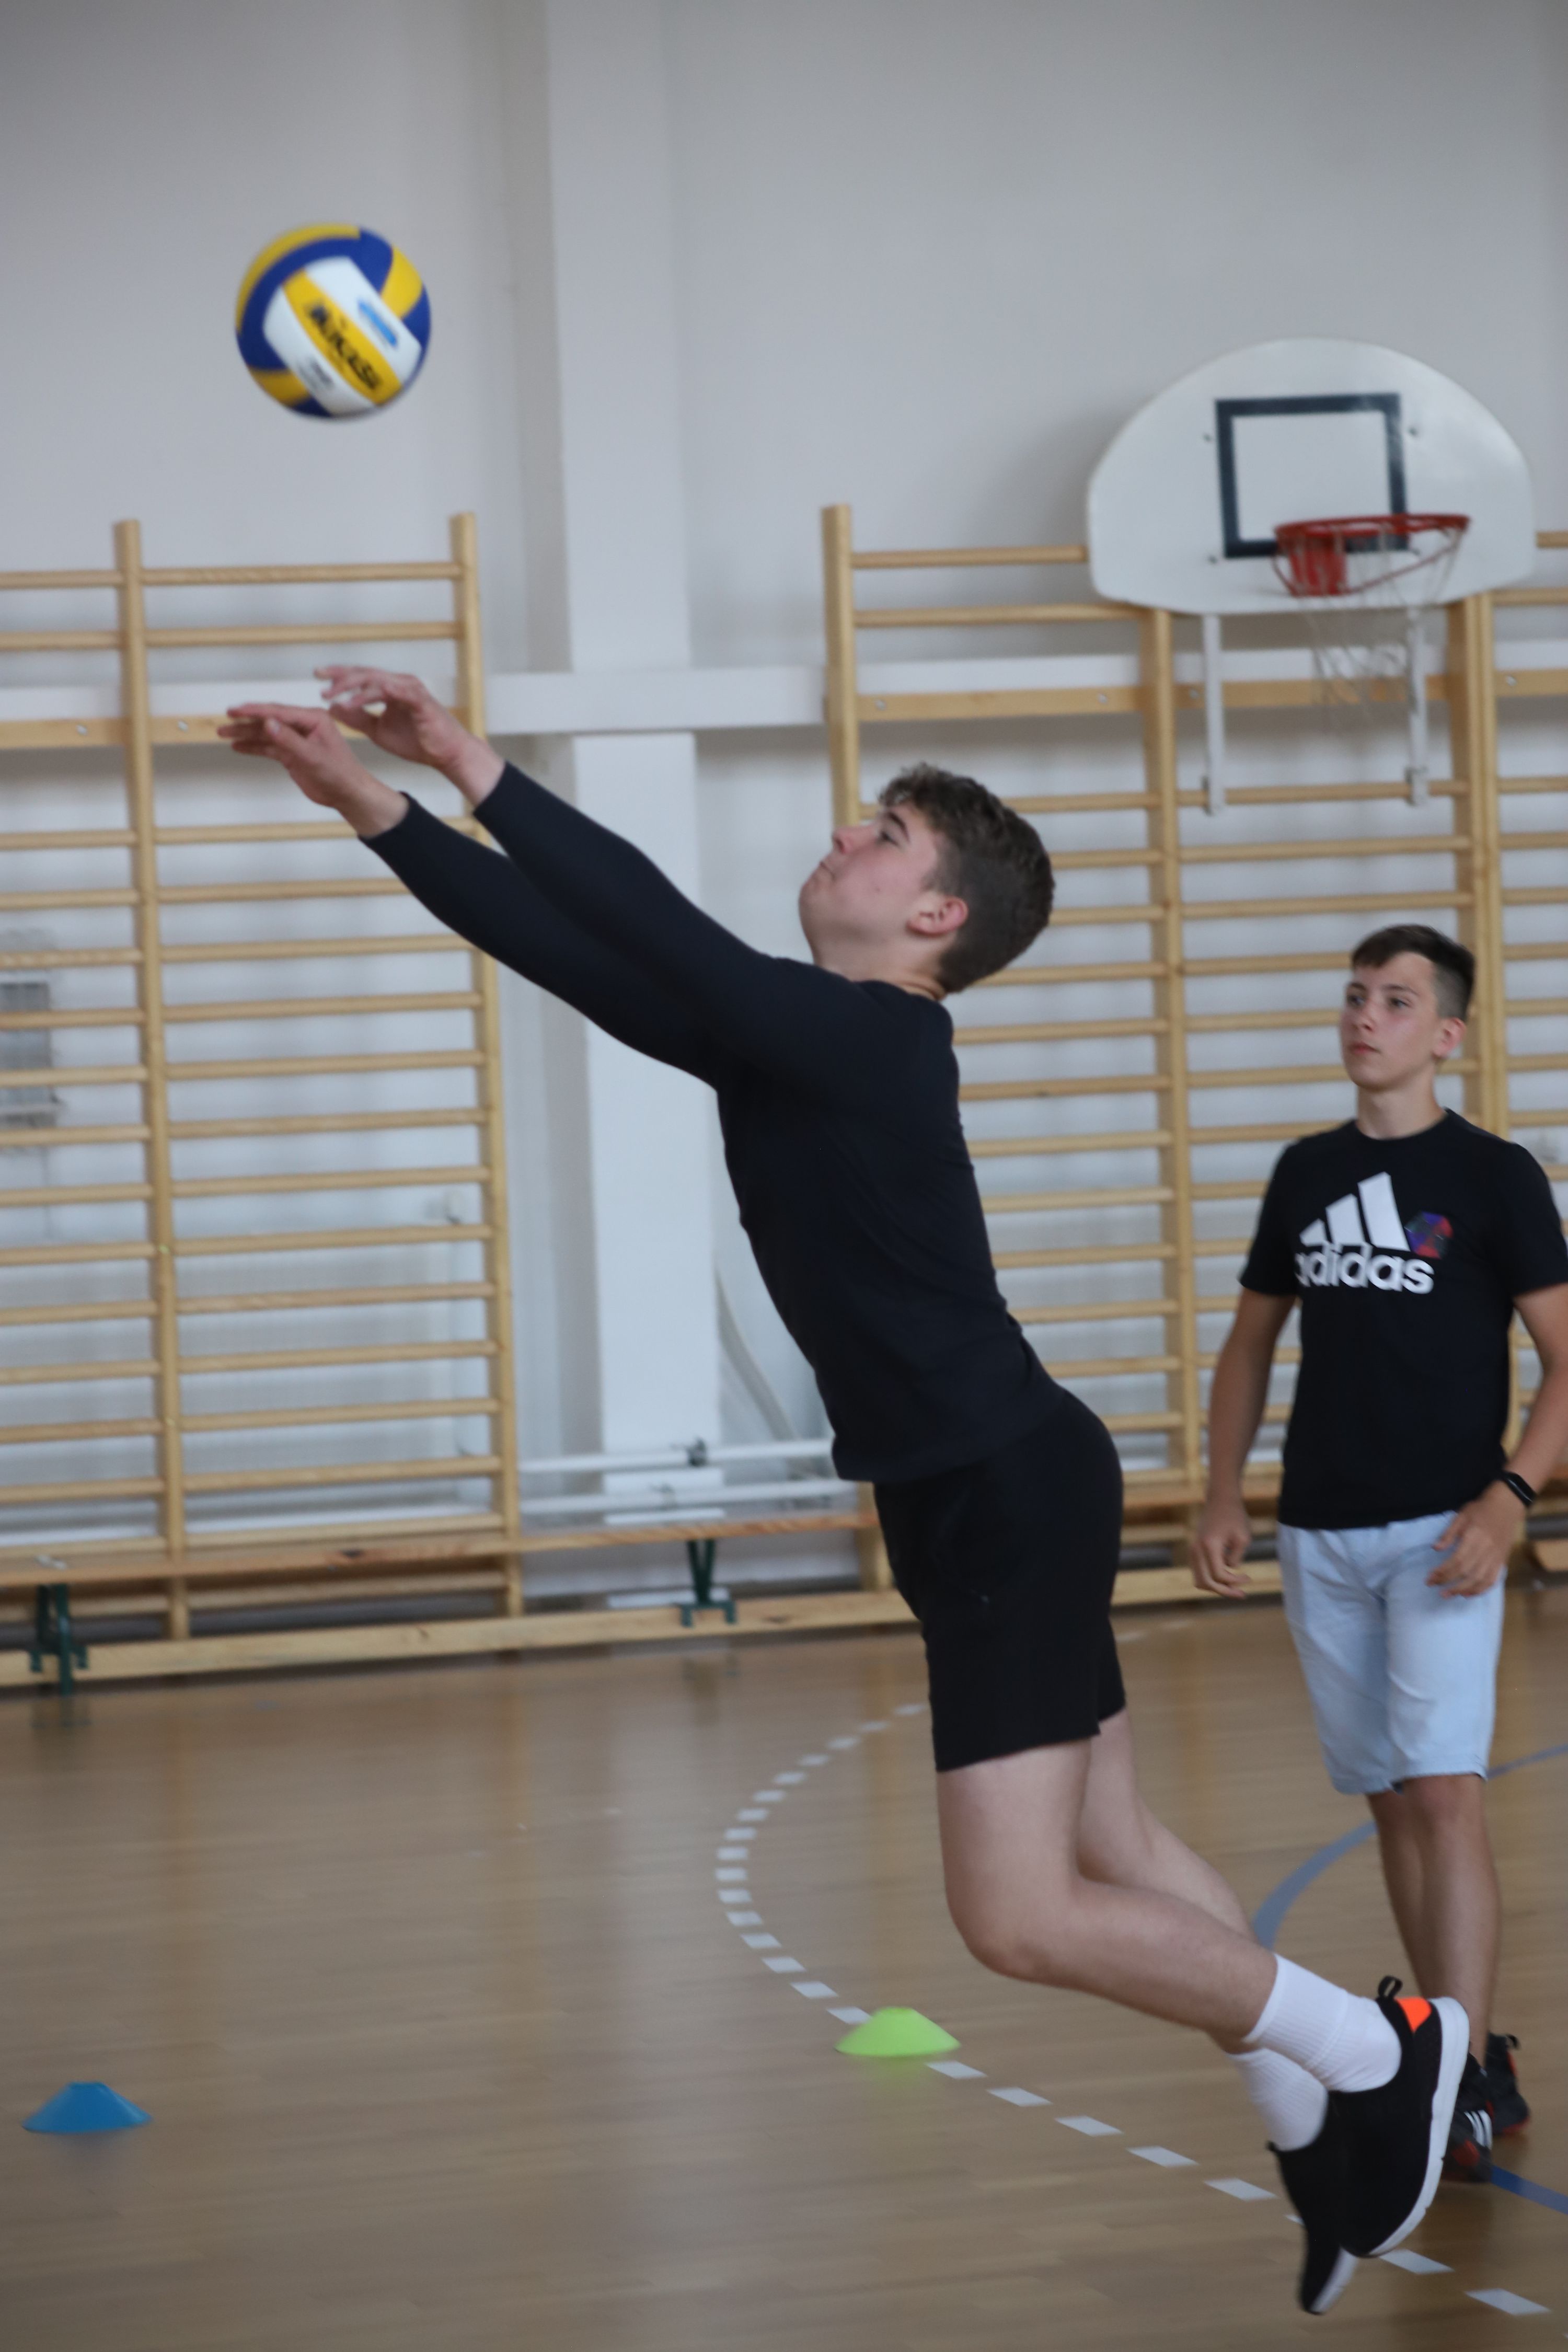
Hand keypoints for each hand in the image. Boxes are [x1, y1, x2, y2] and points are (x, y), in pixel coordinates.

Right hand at [217, 703, 404, 835]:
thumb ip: (289, 739)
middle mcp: (304, 726)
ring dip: (246, 734)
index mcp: (314, 719)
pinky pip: (269, 748)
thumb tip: (267, 723)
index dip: (255, 711)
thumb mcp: (313, 756)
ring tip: (223, 733)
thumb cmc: (340, 773)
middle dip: (246, 721)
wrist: (348, 794)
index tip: (236, 710)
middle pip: (269, 720)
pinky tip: (238, 746)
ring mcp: (297, 740)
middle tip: (225, 719)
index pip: (279, 711)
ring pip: (266, 734)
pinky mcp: (293, 754)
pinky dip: (254, 747)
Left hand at [315, 667, 502, 801]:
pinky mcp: (419, 699)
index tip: (317, 676)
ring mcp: (410, 689)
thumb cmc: (417, 742)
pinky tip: (355, 701)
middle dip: (340, 676)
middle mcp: (399, 683)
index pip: (360, 676)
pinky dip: (372, 696)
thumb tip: (333, 708)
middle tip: (320, 681)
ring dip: (352, 687)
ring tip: (334, 695)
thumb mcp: (378, 731)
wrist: (446, 754)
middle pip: (365, 673)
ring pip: (376, 680)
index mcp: (389, 688)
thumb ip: (357, 718)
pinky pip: (392, 692)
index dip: (338, 675)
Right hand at [1191, 1493, 1253, 1596]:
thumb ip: (1236, 1558)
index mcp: (1209, 1546)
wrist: (1221, 1499)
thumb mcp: (1243, 1538)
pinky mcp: (1194, 1549)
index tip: (1248, 1578)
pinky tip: (1228, 1574)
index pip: (1218, 1575)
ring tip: (1234, 1586)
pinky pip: (1200, 1571)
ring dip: (1216, 1586)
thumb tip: (1229, 1570)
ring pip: (1199, 1580)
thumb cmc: (1234, 1517)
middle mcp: (1196, 1550)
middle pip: (1205, 1582)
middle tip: (1241, 1594)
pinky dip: (1212, 1577)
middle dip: (1223, 1591)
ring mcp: (1193, 1550)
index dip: (1234, 1581)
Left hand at [1426, 1483, 1524, 1595]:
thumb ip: (1449, 1533)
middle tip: (1433, 1586)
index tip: (1430, 1577)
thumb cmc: (1481, 1509)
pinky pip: (1492, 1580)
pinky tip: (1468, 1594)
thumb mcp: (1461, 1516)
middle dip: (1448, 1582)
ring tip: (1448, 1594)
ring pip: (1479, 1579)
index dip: (1442, 1572)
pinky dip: (1480, 1590)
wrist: (1507, 1507)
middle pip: (1466, 1572)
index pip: (1456, 1561)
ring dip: (1463, 1590)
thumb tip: (1435, 1549)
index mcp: (1474, 1538)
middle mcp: (1486, 1550)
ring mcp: (1496, 1557)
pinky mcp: (1502, 1561)